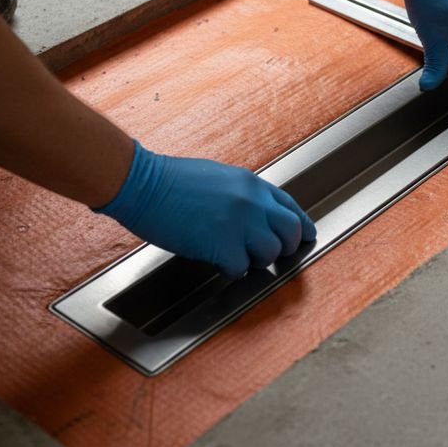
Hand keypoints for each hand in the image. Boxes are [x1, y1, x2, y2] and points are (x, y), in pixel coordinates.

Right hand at [94, 140, 315, 277]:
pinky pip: (242, 268)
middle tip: (272, 256)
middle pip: (291, 231)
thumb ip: (242, 194)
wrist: (142, 183)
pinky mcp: (222, 243)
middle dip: (286, 247)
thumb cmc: (170, 180)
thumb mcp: (218, 177)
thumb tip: (256, 214)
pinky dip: (232, 270)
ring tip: (238, 257)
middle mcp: (252, 201)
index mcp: (251, 183)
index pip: (290, 206)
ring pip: (271, 252)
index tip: (306, 236)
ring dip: (257, 260)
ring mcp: (239, 222)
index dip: (301, 225)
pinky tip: (219, 262)